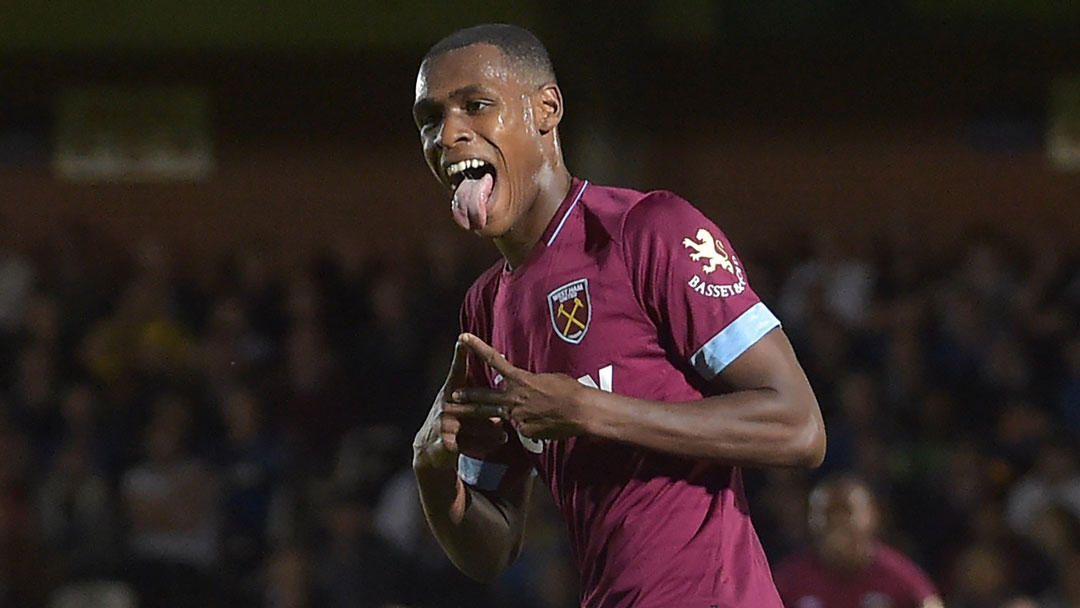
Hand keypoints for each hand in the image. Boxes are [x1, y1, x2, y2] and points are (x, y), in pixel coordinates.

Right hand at [413, 338, 509, 470]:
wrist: (431, 449)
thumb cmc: (453, 421)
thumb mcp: (460, 404)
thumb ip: (478, 395)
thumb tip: (501, 390)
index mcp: (450, 391)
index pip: (457, 371)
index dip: (460, 355)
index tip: (463, 339)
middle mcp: (446, 404)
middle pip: (474, 404)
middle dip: (492, 408)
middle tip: (507, 411)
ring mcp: (444, 423)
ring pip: (477, 425)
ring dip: (493, 430)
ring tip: (505, 432)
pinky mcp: (446, 441)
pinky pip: (473, 443)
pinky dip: (488, 443)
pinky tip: (500, 441)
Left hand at [454, 333, 587, 440]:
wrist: (581, 411)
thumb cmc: (569, 390)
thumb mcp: (547, 379)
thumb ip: (531, 383)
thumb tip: (528, 388)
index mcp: (520, 379)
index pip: (494, 360)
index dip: (476, 347)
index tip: (463, 338)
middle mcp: (514, 398)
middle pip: (484, 397)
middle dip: (468, 397)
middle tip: (453, 398)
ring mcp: (517, 416)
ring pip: (499, 416)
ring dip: (486, 418)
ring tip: (473, 422)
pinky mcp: (524, 431)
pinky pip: (522, 429)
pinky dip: (528, 426)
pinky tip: (542, 425)